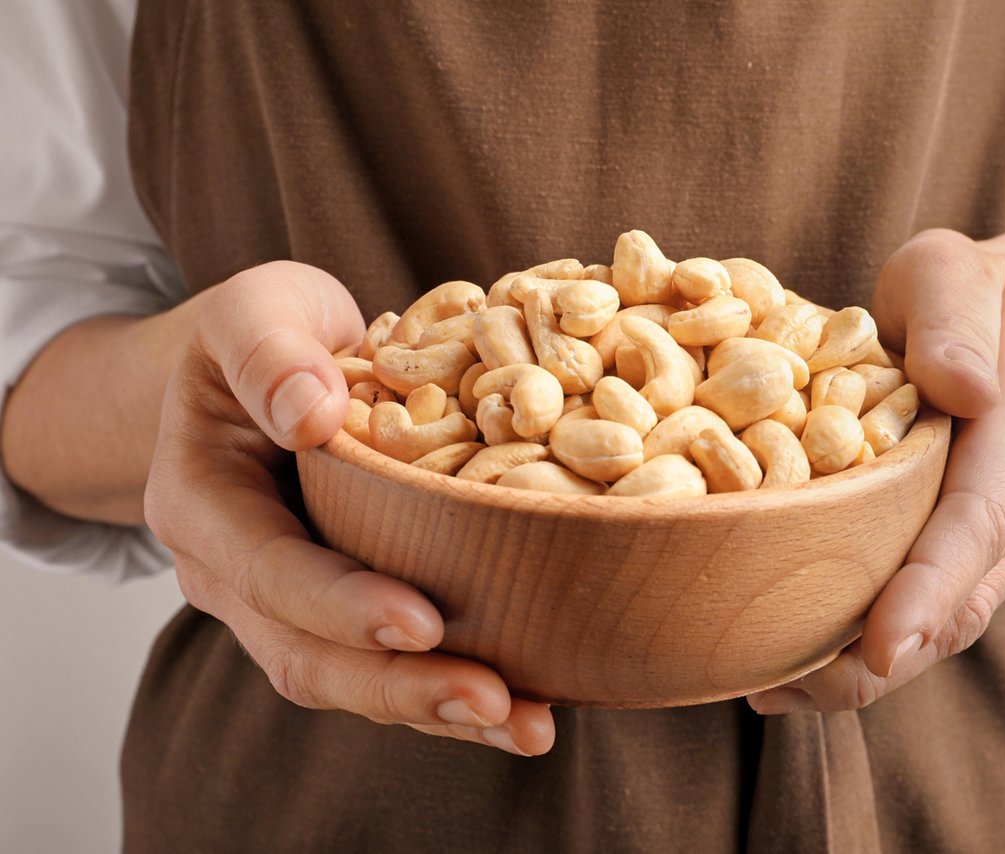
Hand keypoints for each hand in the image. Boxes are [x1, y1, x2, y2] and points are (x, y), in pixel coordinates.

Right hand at [145, 261, 553, 754]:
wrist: (269, 366)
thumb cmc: (268, 331)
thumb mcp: (256, 309)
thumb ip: (266, 349)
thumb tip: (309, 412)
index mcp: (203, 503)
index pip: (270, 570)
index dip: (342, 604)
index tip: (425, 621)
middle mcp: (234, 574)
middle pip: (308, 655)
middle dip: (402, 686)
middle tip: (495, 701)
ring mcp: (285, 604)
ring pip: (350, 678)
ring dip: (436, 710)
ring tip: (529, 724)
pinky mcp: (341, 609)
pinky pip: (387, 664)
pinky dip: (448, 689)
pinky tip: (524, 702)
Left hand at [748, 227, 1004, 712]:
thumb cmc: (992, 292)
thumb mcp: (958, 268)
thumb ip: (953, 318)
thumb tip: (962, 387)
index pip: (981, 516)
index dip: (932, 588)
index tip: (881, 646)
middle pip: (970, 596)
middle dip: (886, 659)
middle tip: (787, 691)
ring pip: (960, 615)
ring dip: (878, 666)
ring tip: (776, 689)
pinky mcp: (1003, 546)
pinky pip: (950, 600)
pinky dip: (887, 637)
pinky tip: (807, 655)